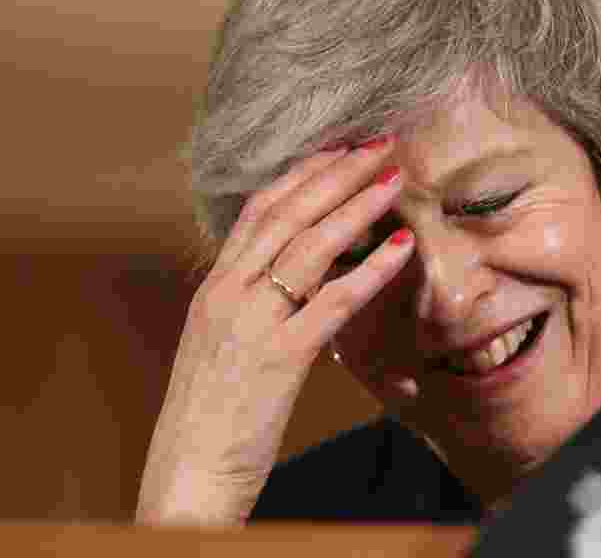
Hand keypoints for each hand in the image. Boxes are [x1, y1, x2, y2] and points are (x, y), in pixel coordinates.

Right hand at [135, 137, 413, 526]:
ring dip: (357, 205)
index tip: (340, 147)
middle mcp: (228, 292)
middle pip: (288, 213)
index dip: (303, 173)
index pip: (260, 209)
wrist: (188, 469)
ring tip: (395, 178)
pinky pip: (332, 301)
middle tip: (380, 144)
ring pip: (309, 245)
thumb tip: (297, 273)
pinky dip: (369, 269)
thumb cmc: (213, 408)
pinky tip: (399, 245)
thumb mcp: (222, 340)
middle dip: (336, 172)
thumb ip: (252, 301)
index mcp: (215, 285)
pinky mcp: (279, 357)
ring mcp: (251, 321)